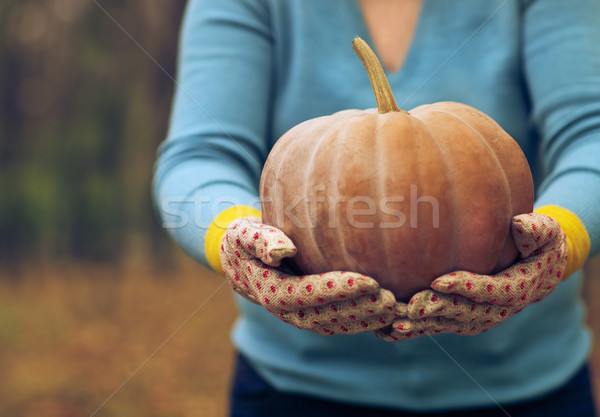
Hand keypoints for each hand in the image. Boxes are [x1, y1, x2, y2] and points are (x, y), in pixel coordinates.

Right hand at [220, 217, 395, 334]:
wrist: (242, 260)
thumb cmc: (245, 240)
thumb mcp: (244, 234)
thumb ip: (260, 241)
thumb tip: (282, 250)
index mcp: (273, 292)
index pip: (310, 293)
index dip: (340, 289)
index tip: (370, 281)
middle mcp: (289, 310)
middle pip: (329, 314)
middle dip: (362, 308)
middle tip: (392, 299)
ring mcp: (302, 316)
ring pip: (338, 324)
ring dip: (368, 319)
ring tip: (397, 308)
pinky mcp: (314, 315)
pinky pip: (341, 323)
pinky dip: (365, 321)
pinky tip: (388, 313)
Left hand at [374, 213, 566, 340]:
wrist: (538, 271)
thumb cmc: (539, 245)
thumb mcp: (547, 233)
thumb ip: (537, 229)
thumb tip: (520, 224)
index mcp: (513, 290)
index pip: (488, 290)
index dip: (464, 287)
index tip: (439, 280)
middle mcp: (493, 311)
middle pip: (463, 312)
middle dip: (437, 309)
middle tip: (412, 305)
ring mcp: (475, 318)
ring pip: (445, 324)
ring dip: (421, 325)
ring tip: (395, 323)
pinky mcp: (459, 320)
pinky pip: (435, 326)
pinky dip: (414, 330)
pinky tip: (386, 329)